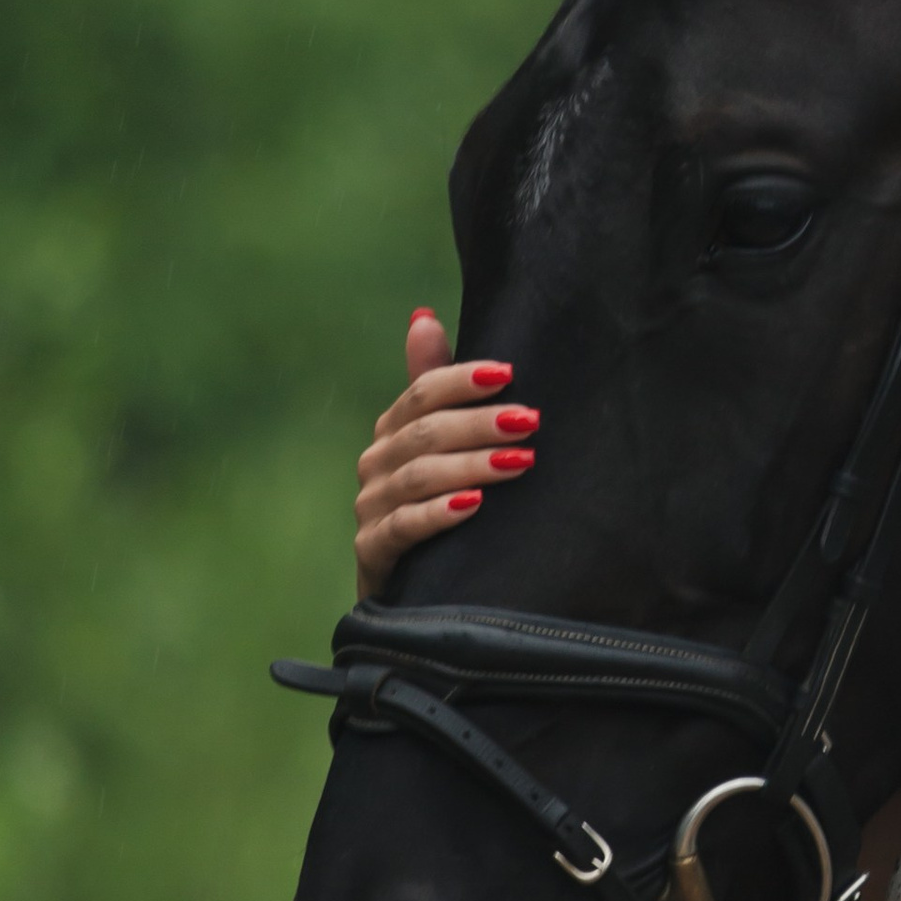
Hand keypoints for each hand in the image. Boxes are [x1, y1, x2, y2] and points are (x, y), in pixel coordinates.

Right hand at [354, 309, 540, 594]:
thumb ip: (433, 383)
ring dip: (471, 466)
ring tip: (519, 462)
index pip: (421, 393)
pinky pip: (403, 527)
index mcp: (393, 430)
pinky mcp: (373, 551)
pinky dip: (438, 514)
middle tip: (530, 421)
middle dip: (479, 424)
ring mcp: (371, 507)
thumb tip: (422, 316)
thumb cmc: (440, 502)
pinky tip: (473, 505)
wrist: (415, 585)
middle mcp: (377, 463)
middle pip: (425, 433)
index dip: (461, 380)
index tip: (508, 373)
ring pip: (419, 477)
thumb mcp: (443, 444)